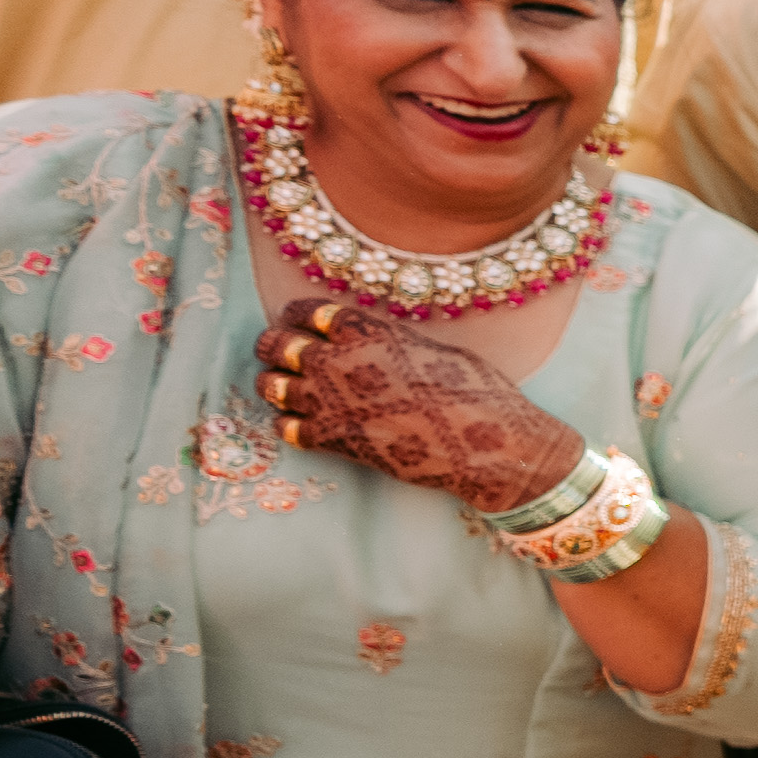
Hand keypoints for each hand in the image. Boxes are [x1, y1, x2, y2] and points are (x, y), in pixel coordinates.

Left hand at [256, 298, 583, 512]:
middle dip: (274, 346)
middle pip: (275, 344)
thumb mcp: (436, 348)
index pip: (305, 311)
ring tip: (285, 388)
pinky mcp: (332, 440)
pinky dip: (288, 424)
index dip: (297, 315)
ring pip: (270, 386)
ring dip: (275, 385)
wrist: (486, 447)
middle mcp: (337, 360)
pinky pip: (285, 428)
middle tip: (281, 353)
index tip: (299, 322)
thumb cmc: (477, 392)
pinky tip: (300, 424)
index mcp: (365, 330)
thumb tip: (380, 341)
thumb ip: (392, 341)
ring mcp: (330, 402)